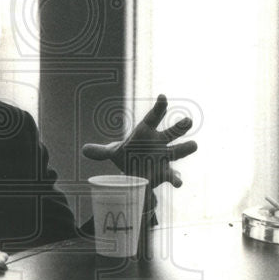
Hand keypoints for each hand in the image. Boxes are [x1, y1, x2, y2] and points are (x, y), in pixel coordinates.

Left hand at [81, 94, 197, 189]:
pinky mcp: (166, 172)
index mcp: (146, 132)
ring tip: (194, 145)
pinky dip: (176, 179)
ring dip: (186, 148)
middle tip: (188, 121)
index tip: (163, 97)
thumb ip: (101, 151)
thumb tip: (84, 149)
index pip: (153, 118)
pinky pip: (173, 175)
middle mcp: (159, 142)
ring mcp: (165, 157)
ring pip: (178, 151)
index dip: (158, 108)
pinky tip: (178, 182)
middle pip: (172, 132)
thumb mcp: (114, 153)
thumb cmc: (128, 156)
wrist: (136, 172)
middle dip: (180, 127)